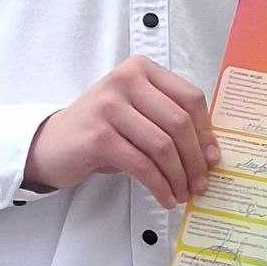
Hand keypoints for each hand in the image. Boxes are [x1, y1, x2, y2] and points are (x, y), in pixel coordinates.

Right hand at [21, 55, 221, 208]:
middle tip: (201, 184)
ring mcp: (110, 106)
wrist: (53, 143)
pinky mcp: (99, 136)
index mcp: (141, 68)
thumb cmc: (103, 129)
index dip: (206, 131)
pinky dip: (159, 186)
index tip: (213, 158)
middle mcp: (125, 80)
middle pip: (179, 122)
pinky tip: (165, 197)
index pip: (189, 97)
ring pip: (163, 146)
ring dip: (179, 177)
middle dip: (195, 159)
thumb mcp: (137, 113)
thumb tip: (211, 153)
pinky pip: (142, 165)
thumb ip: (169, 120)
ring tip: (183, 194)